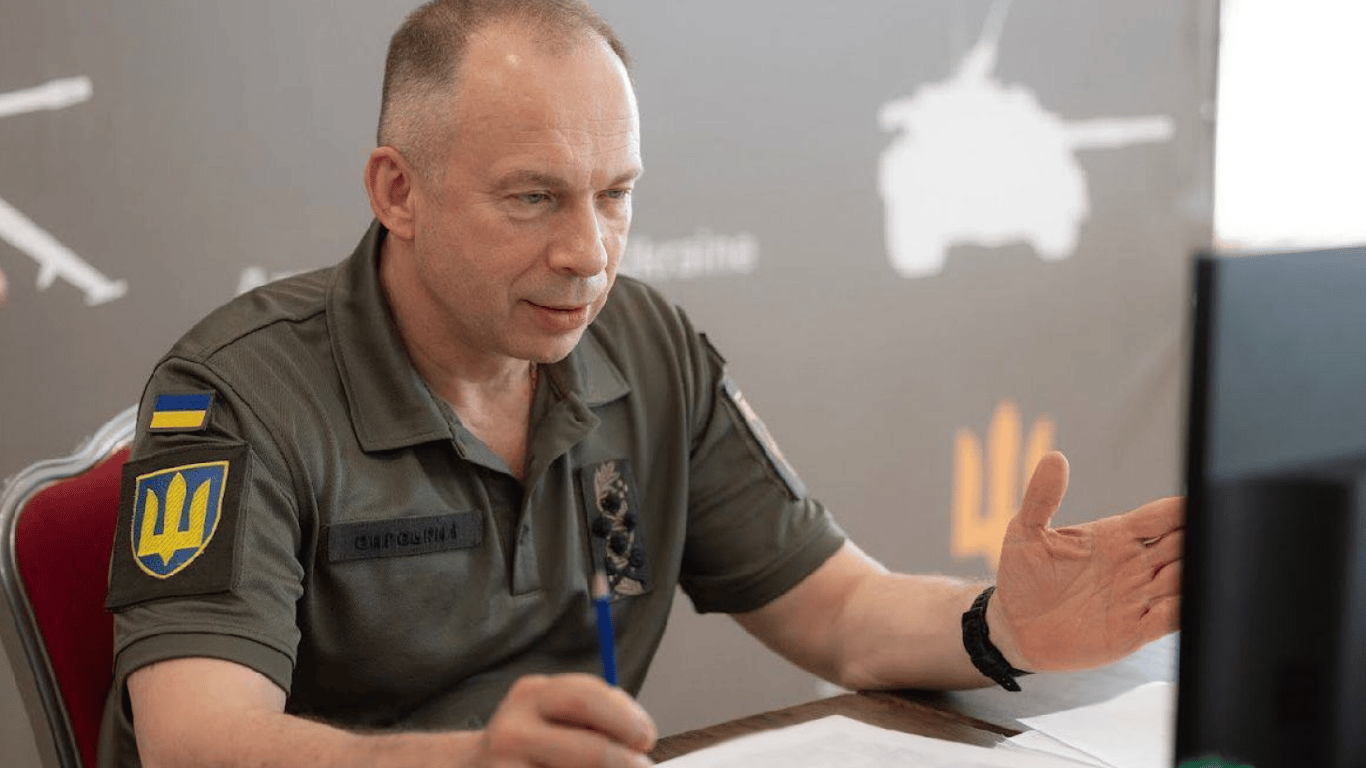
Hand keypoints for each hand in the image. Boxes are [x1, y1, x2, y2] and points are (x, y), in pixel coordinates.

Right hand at [478, 673, 656, 767]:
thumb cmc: (532, 743)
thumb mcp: (555, 714)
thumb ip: (593, 716)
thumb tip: (641, 739)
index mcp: (530, 695)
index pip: (586, 698)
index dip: (627, 718)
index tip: (648, 737)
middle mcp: (512, 732)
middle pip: (590, 751)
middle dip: (626, 763)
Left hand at [989, 451, 1182, 672]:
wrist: (1014, 626)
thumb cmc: (1023, 575)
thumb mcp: (1025, 532)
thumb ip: (1041, 497)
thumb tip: (1054, 457)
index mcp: (1117, 535)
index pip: (1161, 517)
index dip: (1181, 509)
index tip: (1198, 502)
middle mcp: (1135, 564)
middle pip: (1183, 544)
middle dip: (1199, 537)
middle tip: (1215, 531)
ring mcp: (1137, 597)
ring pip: (1183, 580)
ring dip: (1195, 572)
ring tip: (1204, 564)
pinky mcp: (1133, 630)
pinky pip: (1169, 618)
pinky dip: (1183, 610)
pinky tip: (1187, 602)